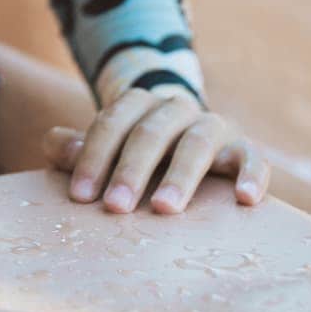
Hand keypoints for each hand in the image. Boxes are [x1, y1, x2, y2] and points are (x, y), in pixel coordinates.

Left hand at [42, 89, 269, 214]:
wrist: (187, 138)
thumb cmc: (135, 153)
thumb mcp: (105, 147)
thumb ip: (74, 148)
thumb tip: (56, 146)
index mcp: (138, 103)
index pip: (112, 122)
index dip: (93, 157)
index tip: (81, 196)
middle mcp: (176, 108)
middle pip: (151, 132)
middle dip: (131, 170)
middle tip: (116, 208)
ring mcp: (212, 125)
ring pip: (198, 142)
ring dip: (180, 175)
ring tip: (164, 208)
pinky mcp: (243, 147)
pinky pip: (253, 157)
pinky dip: (251, 175)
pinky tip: (244, 199)